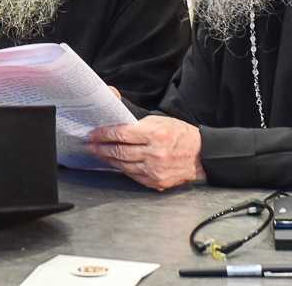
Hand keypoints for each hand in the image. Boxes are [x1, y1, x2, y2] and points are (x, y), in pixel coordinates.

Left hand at [87, 115, 204, 190]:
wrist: (201, 155)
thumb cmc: (179, 134)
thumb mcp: (159, 120)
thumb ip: (136, 119)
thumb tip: (114, 108)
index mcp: (155, 134)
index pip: (122, 134)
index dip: (104, 134)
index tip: (93, 134)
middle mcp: (154, 153)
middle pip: (119, 151)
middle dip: (101, 148)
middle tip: (90, 144)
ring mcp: (155, 170)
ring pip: (123, 165)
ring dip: (107, 159)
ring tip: (98, 153)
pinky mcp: (156, 182)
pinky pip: (132, 175)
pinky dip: (121, 168)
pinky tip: (114, 163)